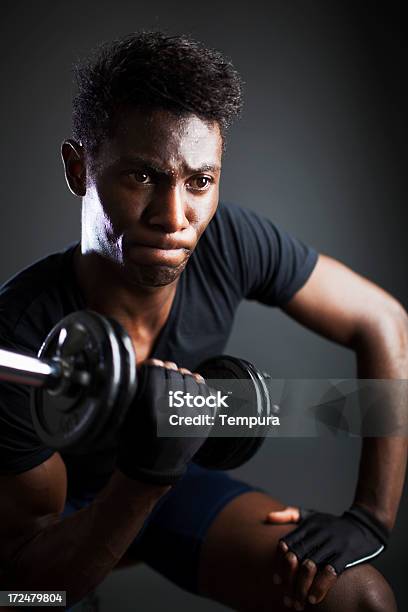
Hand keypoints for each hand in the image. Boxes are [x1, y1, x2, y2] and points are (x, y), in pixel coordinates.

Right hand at [117, 359, 214, 485]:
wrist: (153, 469)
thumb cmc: (136, 440)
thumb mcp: (129, 414)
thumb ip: (140, 389)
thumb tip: (154, 365)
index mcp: (152, 410)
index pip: (157, 372)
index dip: (154, 365)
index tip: (153, 364)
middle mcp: (175, 412)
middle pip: (176, 374)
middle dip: (169, 369)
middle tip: (166, 369)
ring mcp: (193, 418)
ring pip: (193, 381)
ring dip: (185, 376)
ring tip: (179, 377)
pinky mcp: (205, 423)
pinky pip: (208, 394)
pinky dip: (201, 386)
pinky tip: (194, 385)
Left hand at [267, 504, 388, 608]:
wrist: (365, 525)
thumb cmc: (333, 523)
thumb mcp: (312, 514)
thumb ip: (290, 514)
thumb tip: (268, 516)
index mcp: (307, 525)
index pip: (287, 544)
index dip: (280, 564)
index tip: (277, 582)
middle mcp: (317, 533)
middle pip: (296, 557)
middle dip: (289, 580)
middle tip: (286, 598)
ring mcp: (332, 543)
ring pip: (310, 566)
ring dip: (302, 587)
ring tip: (298, 603)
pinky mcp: (346, 554)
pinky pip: (330, 572)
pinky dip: (320, 586)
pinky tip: (313, 599)